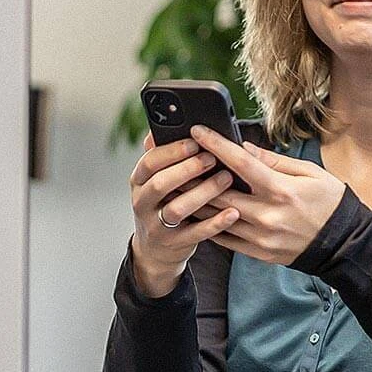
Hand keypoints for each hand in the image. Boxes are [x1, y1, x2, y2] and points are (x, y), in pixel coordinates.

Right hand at [127, 132, 241, 296]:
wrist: (156, 248)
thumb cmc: (164, 202)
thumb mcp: (156, 178)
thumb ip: (164, 155)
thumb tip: (167, 123)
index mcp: (139, 181)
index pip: (150, 161)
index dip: (173, 151)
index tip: (196, 141)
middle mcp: (143, 202)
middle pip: (160, 183)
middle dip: (188, 169)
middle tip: (212, 158)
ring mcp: (156, 225)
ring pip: (177, 208)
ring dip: (203, 193)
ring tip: (226, 179)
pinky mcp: (174, 243)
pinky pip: (195, 233)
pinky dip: (215, 223)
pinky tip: (233, 212)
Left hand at [188, 125, 345, 266]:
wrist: (343, 245)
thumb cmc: (329, 203)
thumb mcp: (310, 173)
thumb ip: (274, 161)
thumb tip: (244, 147)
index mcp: (282, 191)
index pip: (241, 163)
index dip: (216, 145)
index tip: (197, 132)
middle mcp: (268, 215)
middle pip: (220, 193)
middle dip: (195, 175)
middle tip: (177, 160)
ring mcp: (261, 238)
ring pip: (216, 218)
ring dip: (195, 201)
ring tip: (178, 185)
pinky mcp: (258, 253)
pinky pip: (224, 239)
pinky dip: (208, 223)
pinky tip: (196, 211)